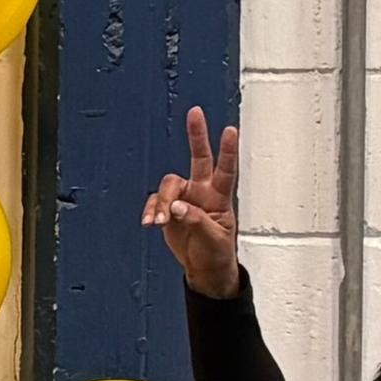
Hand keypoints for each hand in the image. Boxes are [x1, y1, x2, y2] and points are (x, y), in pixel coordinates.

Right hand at [141, 107, 244, 297]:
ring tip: (158, 221)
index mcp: (220, 197)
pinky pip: (155, 202)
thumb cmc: (217, 252)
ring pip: (168, 186)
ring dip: (161, 202)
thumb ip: (196, 221)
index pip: (226, 170)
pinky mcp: (168, 210)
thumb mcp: (213, 239)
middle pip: (198, 158)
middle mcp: (202, 192)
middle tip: (195, 112)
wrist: (204, 269)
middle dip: (197, 135)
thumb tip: (176, 207)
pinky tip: (150, 223)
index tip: (230, 130)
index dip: (228, 150)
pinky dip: (150, 212)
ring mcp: (184, 199)